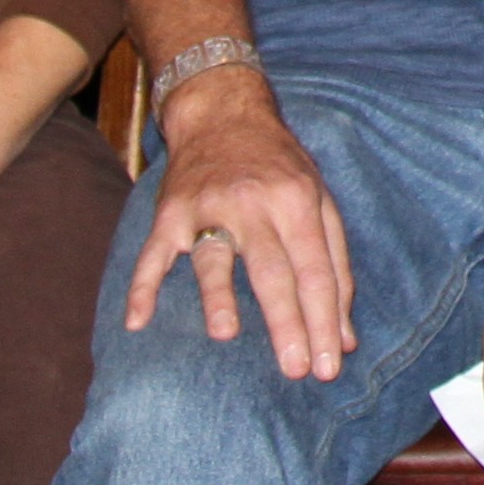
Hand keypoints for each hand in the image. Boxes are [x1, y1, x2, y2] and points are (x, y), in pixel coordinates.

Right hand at [122, 76, 356, 379]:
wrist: (223, 114)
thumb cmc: (280, 168)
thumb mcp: (319, 202)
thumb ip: (336, 267)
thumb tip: (346, 337)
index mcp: (297, 201)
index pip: (316, 270)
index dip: (325, 320)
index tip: (330, 366)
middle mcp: (253, 203)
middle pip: (273, 270)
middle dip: (286, 322)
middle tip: (296, 370)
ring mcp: (207, 207)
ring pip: (214, 257)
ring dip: (218, 296)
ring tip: (226, 335)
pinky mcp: (169, 212)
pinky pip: (153, 254)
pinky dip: (142, 287)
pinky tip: (137, 322)